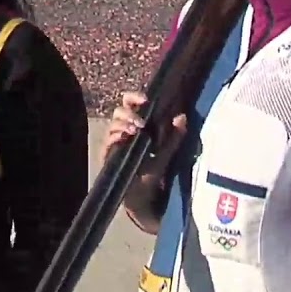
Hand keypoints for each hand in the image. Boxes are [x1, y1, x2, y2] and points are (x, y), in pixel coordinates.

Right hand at [106, 91, 186, 230]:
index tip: (145, 100)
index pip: (131, 103)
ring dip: (124, 123)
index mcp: (137, 125)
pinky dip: (115, 136)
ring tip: (135, 131)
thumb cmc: (152, 172)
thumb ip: (175, 136)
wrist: (142, 194)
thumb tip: (182, 116)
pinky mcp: (108, 153)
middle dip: (129, 113)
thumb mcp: (166, 153)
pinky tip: (123, 138)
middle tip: (141, 123)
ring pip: (113, 123)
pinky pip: (108, 140)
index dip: (135, 97)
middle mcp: (124, 130)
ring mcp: (115, 141)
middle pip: (119, 110)